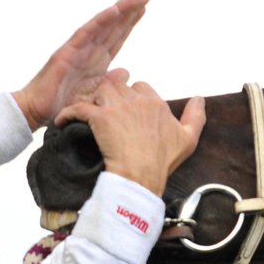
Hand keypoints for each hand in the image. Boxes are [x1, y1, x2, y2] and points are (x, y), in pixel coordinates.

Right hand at [12, 0, 149, 130]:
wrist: (35, 112)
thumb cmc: (60, 105)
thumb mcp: (92, 96)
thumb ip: (109, 83)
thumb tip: (126, 71)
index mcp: (95, 61)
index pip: (116, 38)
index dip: (129, 23)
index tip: (144, 8)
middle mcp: (87, 51)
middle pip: (112, 27)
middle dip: (129, 10)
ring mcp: (77, 49)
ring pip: (102, 25)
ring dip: (119, 10)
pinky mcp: (66, 53)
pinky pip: (86, 33)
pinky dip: (100, 21)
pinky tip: (114, 10)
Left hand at [56, 73, 205, 195]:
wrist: (140, 177)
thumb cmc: (161, 162)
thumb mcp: (188, 140)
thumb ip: (196, 116)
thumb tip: (200, 98)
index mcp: (155, 103)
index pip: (140, 87)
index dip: (132, 97)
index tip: (127, 111)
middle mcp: (136, 101)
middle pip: (118, 85)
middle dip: (110, 95)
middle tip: (104, 111)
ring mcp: (116, 108)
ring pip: (99, 91)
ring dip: (92, 101)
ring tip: (86, 114)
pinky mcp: (98, 118)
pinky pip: (78, 108)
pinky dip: (68, 114)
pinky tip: (63, 121)